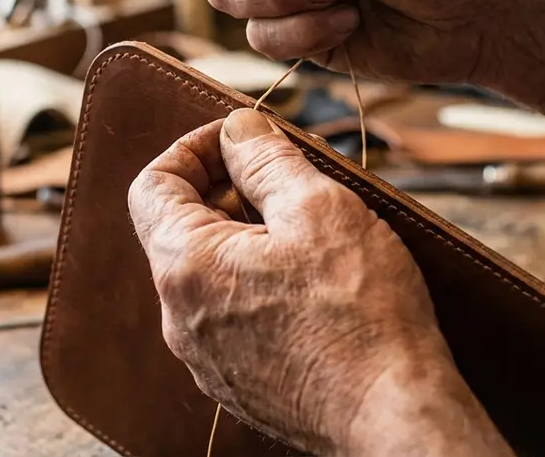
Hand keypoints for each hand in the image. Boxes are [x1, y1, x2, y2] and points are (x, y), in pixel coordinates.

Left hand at [128, 109, 501, 453]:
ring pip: (209, 275)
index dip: (193, 147)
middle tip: (284, 176)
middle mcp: (179, 318)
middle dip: (226, 190)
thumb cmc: (360, 314)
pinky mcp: (238, 385)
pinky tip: (310, 282)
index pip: (152, 184)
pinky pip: (230, 317)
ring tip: (305, 227)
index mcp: (185, 266)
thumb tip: (238, 130)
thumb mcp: (318, 207)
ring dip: (244, 237)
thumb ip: (267, 158)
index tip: (240, 137)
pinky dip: (256, 284)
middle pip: (179, 229)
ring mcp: (206, 358)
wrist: (392, 414)